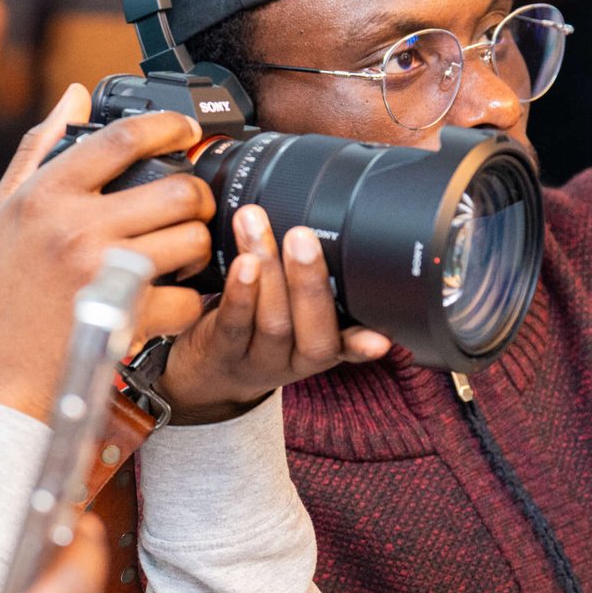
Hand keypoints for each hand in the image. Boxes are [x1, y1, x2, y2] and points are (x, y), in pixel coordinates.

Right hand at [0, 85, 212, 420]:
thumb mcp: (1, 215)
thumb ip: (39, 151)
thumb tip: (74, 97)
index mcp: (44, 195)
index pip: (122, 138)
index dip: (167, 125)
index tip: (185, 128)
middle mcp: (73, 226)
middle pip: (176, 190)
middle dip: (195, 199)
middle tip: (188, 211)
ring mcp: (101, 272)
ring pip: (189, 240)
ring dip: (193, 249)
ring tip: (177, 258)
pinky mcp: (124, 317)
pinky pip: (186, 298)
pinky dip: (186, 303)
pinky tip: (166, 303)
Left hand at [159, 204, 390, 424]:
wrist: (209, 371)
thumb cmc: (258, 328)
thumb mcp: (296, 317)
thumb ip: (316, 284)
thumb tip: (334, 222)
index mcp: (323, 349)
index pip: (349, 346)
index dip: (364, 343)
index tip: (382, 338)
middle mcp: (295, 360)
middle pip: (314, 332)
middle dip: (310, 282)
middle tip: (303, 236)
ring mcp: (258, 360)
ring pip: (272, 321)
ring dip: (268, 270)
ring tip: (257, 225)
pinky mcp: (222, 352)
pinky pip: (233, 325)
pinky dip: (239, 292)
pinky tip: (241, 262)